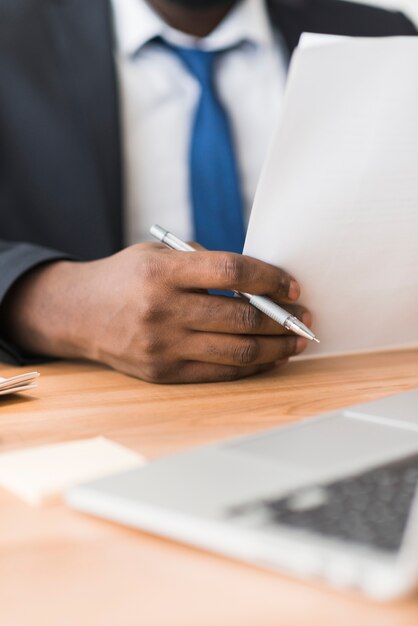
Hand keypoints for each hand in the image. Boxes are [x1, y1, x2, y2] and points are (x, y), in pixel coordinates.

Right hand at [1, 243, 310, 382]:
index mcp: (162, 272)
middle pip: (240, 316)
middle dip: (283, 318)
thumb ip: (202, 262)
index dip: (270, 279)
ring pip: (236, 350)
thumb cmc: (124, 278)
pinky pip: (219, 372)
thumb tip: (258, 281)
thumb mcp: (155, 254)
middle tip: (305, 316)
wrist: (78, 314)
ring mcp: (162, 346)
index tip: (293, 286)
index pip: (232, 272)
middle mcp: (162, 310)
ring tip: (296, 341)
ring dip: (276, 347)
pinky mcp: (163, 373)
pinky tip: (269, 357)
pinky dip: (251, 366)